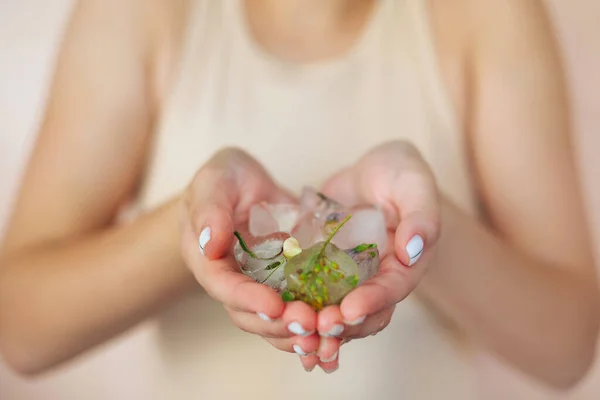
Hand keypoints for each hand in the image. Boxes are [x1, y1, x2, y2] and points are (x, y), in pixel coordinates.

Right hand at [180, 148, 319, 357]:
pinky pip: (296, 307)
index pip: (223, 286)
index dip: (247, 299)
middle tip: (309, 323)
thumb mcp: (214, 182)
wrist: (245, 183)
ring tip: (326, 332)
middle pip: (248, 315)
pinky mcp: (285, 282)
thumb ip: (209, 209)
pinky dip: (314, 321)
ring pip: (273, 321)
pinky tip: (336, 326)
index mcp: (208, 260)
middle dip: (278, 323)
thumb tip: (209, 244)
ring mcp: (259, 285)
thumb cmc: (224, 178)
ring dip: (297, 331)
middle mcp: (232, 280)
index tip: (274, 306)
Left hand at [300, 141, 440, 371]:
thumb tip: (413, 251)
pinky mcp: (324, 270)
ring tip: (297, 326)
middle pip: (365, 311)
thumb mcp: (414, 184)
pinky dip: (299, 306)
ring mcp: (350, 277)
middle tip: (319, 326)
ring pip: (337, 310)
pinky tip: (278, 314)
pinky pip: (312, 293)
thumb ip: (421, 215)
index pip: (393, 289)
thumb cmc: (398, 172)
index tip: (350, 310)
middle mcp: (379, 277)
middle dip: (343, 322)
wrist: (369, 171)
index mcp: (407, 263)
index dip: (373, 302)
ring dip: (319, 323)